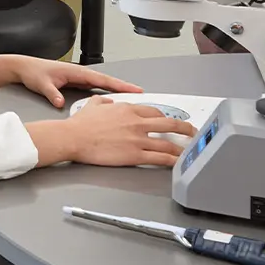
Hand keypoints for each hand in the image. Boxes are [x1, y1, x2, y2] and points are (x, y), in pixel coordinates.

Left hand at [0, 54, 137, 108]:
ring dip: (117, 92)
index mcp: (76, 71)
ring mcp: (79, 78)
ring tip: (132, 102)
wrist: (24, 68)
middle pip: (108, 82)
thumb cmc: (34, 72)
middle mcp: (80, 74)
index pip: (103, 79)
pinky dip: (106, 94)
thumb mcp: (42, 83)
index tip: (135, 90)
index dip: (120, 85)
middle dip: (125, 89)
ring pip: (103, 86)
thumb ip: (51, 93)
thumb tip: (59, 102)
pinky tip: (112, 103)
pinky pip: (95, 89)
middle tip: (142, 98)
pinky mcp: (76, 83)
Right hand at [28, 98, 195, 168]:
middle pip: (169, 124)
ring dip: (181, 147)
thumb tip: (107, 102)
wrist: (73, 137)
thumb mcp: (93, 105)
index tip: (169, 122)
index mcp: (128, 109)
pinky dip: (172, 160)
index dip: (165, 118)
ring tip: (188, 150)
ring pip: (168, 143)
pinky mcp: (135, 155)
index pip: (155, 112)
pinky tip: (177, 162)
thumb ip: (104, 102)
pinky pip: (159, 158)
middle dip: (184, 128)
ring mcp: (138, 139)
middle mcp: (137, 122)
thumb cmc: (80, 124)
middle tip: (190, 131)